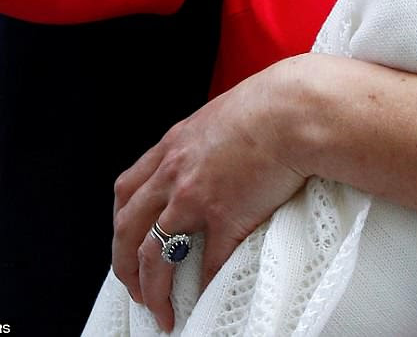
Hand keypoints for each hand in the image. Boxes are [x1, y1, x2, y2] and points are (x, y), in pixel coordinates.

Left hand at [111, 61, 307, 331]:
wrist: (293, 109)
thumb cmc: (270, 105)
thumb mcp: (223, 114)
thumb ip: (210, 139)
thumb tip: (217, 154)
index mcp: (174, 146)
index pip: (128, 188)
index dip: (123, 220)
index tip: (128, 240)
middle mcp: (174, 174)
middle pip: (127, 228)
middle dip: (125, 264)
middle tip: (134, 287)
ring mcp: (195, 198)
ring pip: (154, 254)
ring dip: (152, 288)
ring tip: (160, 311)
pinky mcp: (225, 218)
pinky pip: (206, 265)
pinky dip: (202, 289)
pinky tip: (205, 300)